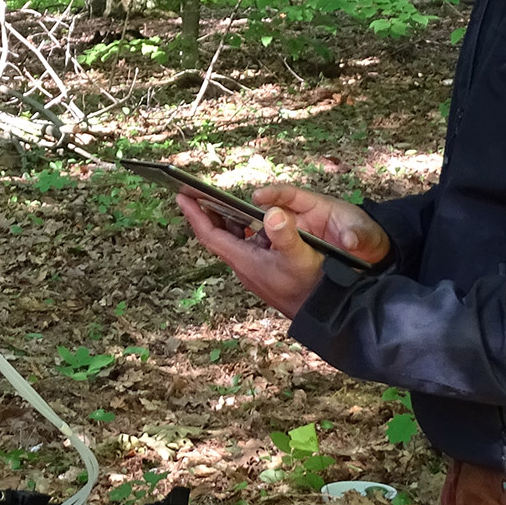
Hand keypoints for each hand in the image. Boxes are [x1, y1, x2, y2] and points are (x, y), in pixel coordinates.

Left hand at [174, 182, 388, 317]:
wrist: (324, 313)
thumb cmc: (310, 287)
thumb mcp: (300, 257)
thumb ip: (286, 234)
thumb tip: (272, 212)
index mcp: (245, 260)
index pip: (211, 235)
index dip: (195, 215)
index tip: (181, 196)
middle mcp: (245, 264)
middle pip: (219, 234)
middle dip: (207, 212)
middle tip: (195, 191)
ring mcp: (256, 267)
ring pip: (235, 238)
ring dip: (227, 219)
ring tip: (220, 198)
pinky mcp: (267, 268)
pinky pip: (250, 243)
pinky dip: (246, 227)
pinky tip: (256, 217)